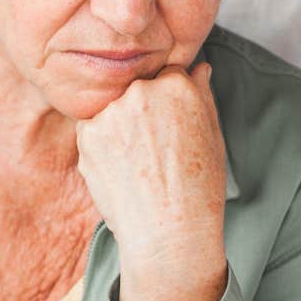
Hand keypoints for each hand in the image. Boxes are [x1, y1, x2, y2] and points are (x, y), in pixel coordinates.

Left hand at [74, 63, 228, 300]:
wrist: (169, 233)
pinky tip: (122, 171)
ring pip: (112, 108)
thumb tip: (198, 67)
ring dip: (120, 127)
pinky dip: (102, 146)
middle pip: (137, 89)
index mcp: (177, 84)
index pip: (166, 75)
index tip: (172, 125)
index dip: (169, 102)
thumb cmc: (199, 188)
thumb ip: (201, 94)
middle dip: (142, 111)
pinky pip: (93, 129)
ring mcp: (111, 111)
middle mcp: (141, 90)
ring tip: (138, 164)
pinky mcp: (86, 134)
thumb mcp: (213, 136)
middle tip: (154, 150)